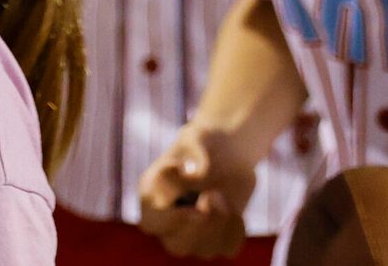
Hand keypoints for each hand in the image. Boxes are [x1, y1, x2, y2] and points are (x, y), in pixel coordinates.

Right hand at [137, 123, 256, 256]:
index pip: (151, 224)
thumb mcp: (197, 137)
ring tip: (222, 195)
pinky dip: (236, 230)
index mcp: (151, 195)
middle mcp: (168, 221)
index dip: (172, 221)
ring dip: (220, 224)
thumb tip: (195, 175)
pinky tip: (235, 208)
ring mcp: (192, 235)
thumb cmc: (204, 142)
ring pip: (204, 250)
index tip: (195, 208)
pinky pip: (228, 248)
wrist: (228, 152)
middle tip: (213, 195)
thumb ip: (194, 151)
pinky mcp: (217, 241)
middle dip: (200, 227)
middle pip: (177, 246)